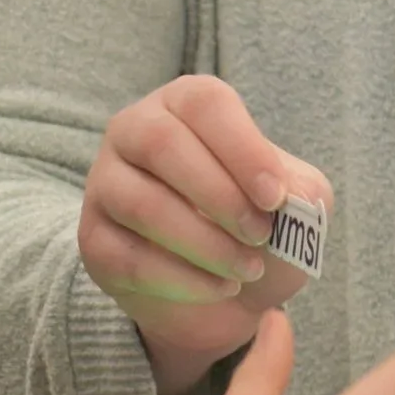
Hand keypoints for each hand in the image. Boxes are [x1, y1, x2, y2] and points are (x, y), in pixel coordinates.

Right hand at [80, 77, 331, 394]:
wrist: (226, 290)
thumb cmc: (259, 227)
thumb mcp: (296, 203)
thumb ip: (300, 190)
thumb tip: (290, 194)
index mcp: (185, 103)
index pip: (204, 104)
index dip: (242, 148)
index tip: (275, 197)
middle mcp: (134, 130)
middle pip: (162, 144)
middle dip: (220, 196)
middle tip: (261, 235)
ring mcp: (106, 184)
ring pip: (143, 204)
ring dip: (205, 244)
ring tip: (246, 268)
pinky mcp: (94, 239)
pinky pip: (130, 257)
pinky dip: (184, 280)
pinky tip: (220, 288)